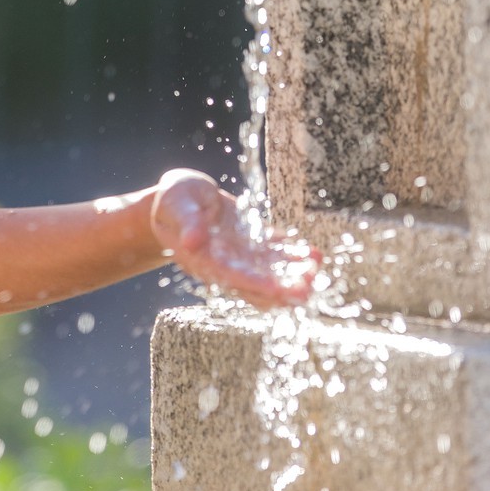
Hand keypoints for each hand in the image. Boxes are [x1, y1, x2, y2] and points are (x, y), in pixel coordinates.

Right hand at [150, 169, 319, 309]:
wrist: (179, 200)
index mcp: (202, 258)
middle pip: (254, 285)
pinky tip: (314, 254)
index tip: (275, 288)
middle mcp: (224, 264)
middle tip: (307, 290)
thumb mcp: (177, 204)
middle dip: (281, 289)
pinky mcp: (251, 244)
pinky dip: (295, 254)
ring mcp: (240, 256)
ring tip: (316, 269)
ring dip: (293, 275)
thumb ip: (187, 221)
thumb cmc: (173, 200)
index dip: (252, 283)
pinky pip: (276, 253)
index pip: (229, 276)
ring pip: (270, 273)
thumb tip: (192, 241)